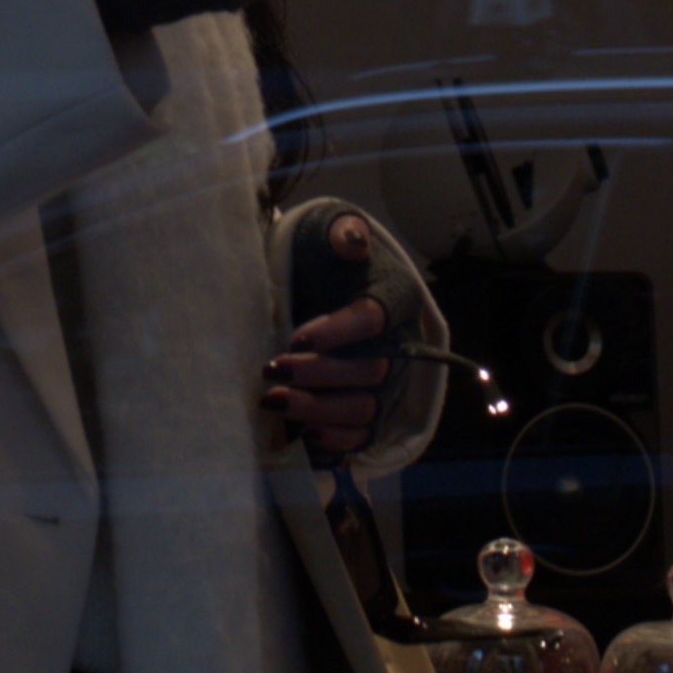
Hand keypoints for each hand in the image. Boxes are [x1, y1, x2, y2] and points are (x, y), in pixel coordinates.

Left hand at [261, 221, 395, 462]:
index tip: (296, 337)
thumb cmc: (328, 258)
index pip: (374, 319)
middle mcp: (399, 346)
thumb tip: (353, 241)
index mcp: (394, 298)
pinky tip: (300, 430)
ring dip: (319, 408)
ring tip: (274, 401)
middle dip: (319, 373)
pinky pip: (362, 437)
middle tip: (273, 368)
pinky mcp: (371, 412)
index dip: (338, 332)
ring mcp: (387, 384)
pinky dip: (334, 439)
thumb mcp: (330, 235)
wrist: (326, 282)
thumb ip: (342, 233)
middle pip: (370, 370)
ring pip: (364, 407)